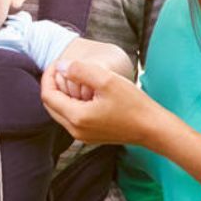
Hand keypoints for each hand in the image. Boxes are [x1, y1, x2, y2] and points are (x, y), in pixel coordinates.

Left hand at [42, 60, 158, 144]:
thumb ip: (79, 70)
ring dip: (61, 94)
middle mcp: (75, 130)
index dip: (48, 76)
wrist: (153, 128)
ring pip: (59, 111)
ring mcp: (81, 136)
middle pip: (50, 104)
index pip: (47, 95)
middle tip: (63, 68)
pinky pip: (70, 118)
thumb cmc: (133, 104)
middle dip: (52, 84)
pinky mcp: (89, 136)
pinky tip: (83, 91)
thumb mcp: (106, 80)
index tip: (58, 63)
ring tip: (73, 77)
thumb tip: (60, 66)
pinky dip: (70, 103)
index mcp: (76, 117)